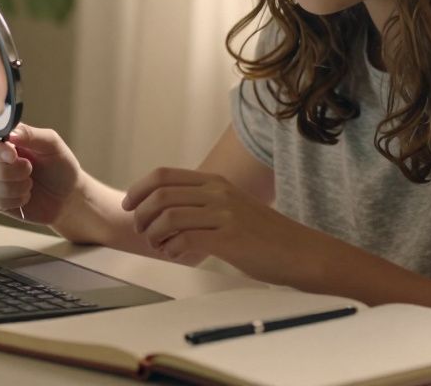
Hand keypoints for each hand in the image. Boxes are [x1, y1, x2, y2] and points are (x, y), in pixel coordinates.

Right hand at [0, 123, 81, 224]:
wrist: (67, 197)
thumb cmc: (59, 167)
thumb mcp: (52, 145)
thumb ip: (31, 135)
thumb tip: (10, 133)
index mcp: (2, 139)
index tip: (13, 155)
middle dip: (10, 170)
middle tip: (29, 169)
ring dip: (14, 187)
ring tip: (29, 184)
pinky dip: (13, 200)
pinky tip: (25, 197)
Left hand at [122, 167, 301, 277]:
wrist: (300, 252)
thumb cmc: (264, 235)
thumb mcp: (230, 207)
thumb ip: (201, 204)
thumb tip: (165, 212)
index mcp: (215, 181)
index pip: (164, 175)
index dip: (139, 189)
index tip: (130, 205)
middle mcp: (217, 192)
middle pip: (161, 194)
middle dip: (142, 215)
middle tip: (141, 232)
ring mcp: (224, 214)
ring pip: (169, 216)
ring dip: (154, 234)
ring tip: (158, 246)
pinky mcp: (229, 238)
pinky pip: (185, 239)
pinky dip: (173, 249)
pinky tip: (177, 255)